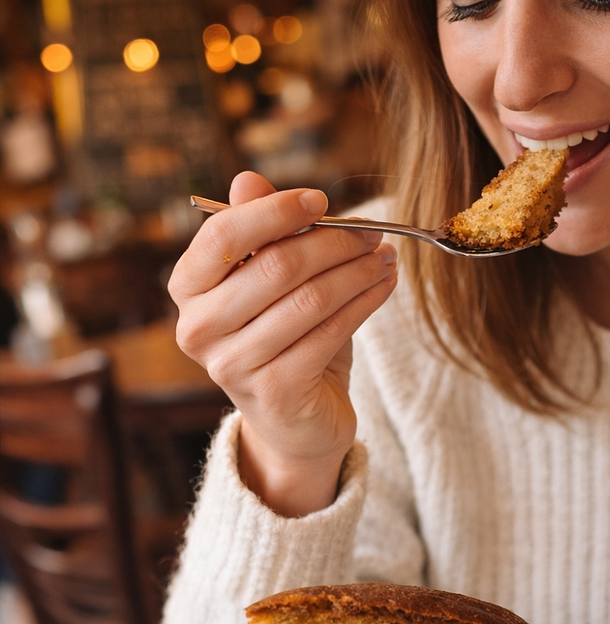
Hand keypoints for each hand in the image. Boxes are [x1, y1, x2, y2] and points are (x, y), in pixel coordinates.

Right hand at [169, 171, 397, 516]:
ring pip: (309, 299)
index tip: (322, 200)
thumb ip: (259, 235)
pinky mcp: (273, 391)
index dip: (275, 212)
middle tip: (372, 233)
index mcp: (188, 290)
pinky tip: (384, 286)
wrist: (295, 422)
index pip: (223, 236)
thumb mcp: (270, 285)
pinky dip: (364, 303)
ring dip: (356, 272)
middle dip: (333, 243)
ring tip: (385, 258)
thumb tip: (247, 180)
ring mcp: (232, 365)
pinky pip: (329, 332)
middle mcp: (198, 329)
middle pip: (274, 266)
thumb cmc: (283, 342)